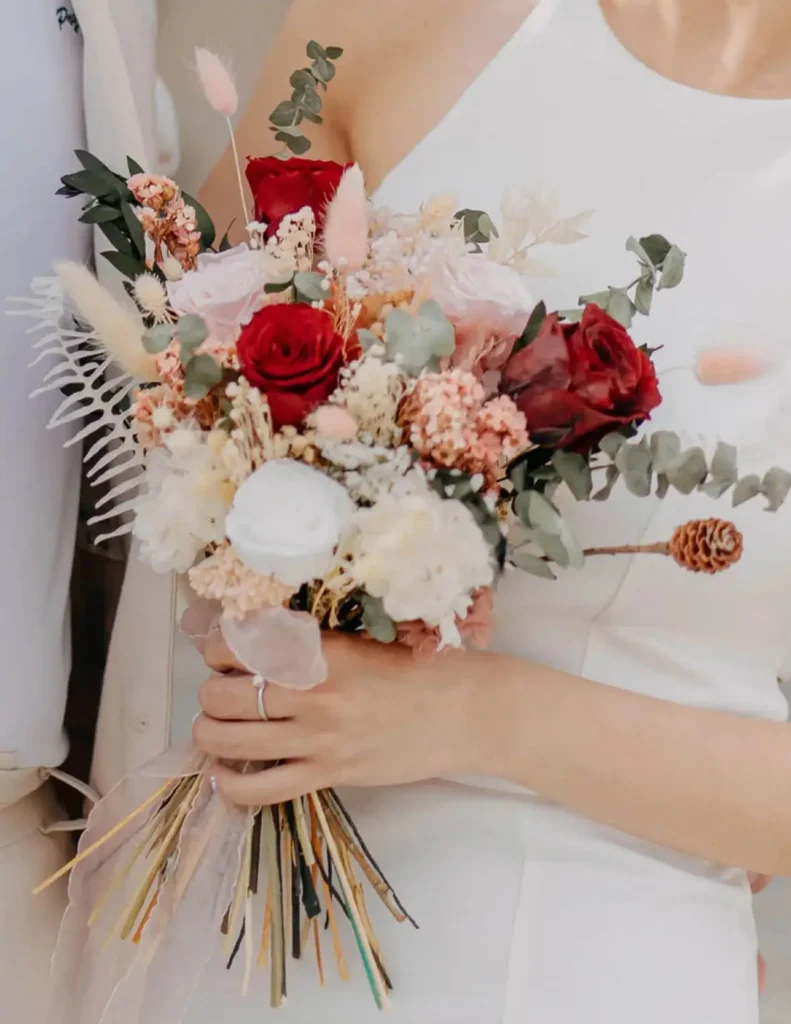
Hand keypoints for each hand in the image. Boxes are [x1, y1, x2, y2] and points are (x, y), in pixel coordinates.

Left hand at [193, 631, 494, 805]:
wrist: (468, 711)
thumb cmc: (424, 666)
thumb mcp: (367, 638)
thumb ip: (316, 640)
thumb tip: (259, 638)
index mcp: (323, 650)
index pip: (240, 645)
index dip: (215, 646)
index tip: (220, 648)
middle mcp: (314, 694)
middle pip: (224, 694)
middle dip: (209, 691)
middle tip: (219, 687)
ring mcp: (320, 740)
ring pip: (230, 740)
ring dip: (208, 732)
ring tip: (213, 725)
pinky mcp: (330, 775)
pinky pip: (261, 789)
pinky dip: (230, 785)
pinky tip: (223, 774)